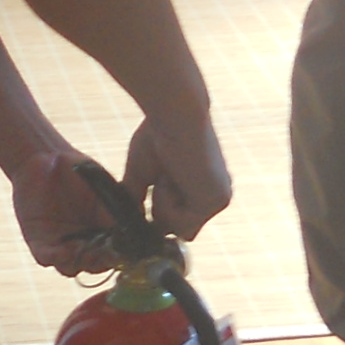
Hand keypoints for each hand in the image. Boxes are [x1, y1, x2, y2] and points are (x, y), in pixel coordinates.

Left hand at [10, 144, 120, 275]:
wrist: (40, 159)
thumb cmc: (73, 165)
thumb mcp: (96, 179)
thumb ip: (111, 198)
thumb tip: (135, 215)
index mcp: (104, 225)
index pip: (117, 249)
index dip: (119, 253)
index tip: (120, 249)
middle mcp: (84, 238)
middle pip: (96, 265)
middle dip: (98, 262)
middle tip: (99, 254)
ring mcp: (62, 242)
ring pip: (72, 267)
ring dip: (77, 263)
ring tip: (78, 251)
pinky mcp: (40, 241)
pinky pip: (47, 257)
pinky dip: (54, 258)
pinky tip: (58, 251)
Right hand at [120, 111, 231, 239]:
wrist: (173, 114)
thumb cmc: (157, 135)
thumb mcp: (144, 174)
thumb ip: (139, 199)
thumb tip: (126, 223)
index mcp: (204, 189)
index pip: (180, 222)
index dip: (161, 213)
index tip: (150, 191)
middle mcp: (216, 197)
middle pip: (180, 230)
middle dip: (161, 210)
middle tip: (161, 177)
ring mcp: (219, 200)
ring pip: (179, 230)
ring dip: (162, 204)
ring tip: (166, 174)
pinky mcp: (217, 201)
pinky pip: (182, 224)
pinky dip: (167, 203)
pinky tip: (172, 177)